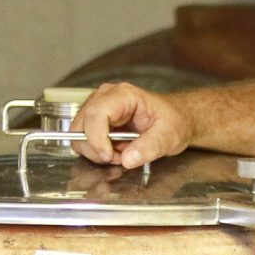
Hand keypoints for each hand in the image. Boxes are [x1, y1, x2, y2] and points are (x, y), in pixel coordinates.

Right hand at [74, 81, 195, 169]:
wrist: (176, 119)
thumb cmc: (173, 121)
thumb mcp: (169, 135)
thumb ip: (150, 147)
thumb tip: (128, 159)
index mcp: (123, 95)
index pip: (96, 113)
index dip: (97, 138)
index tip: (109, 156)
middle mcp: (105, 98)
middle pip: (80, 125)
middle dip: (95, 148)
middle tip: (119, 157)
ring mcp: (97, 108)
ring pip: (78, 135)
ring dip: (95, 151)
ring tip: (119, 154)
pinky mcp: (95, 121)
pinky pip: (84, 140)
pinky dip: (96, 151)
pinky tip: (115, 151)